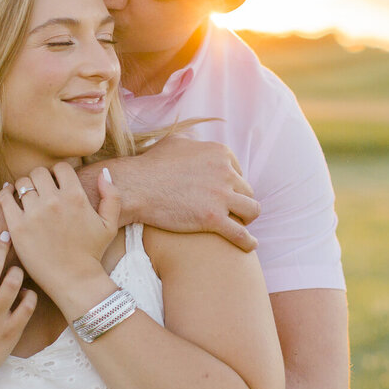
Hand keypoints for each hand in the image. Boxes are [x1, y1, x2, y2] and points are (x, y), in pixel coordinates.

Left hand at [0, 163, 120, 292]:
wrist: (74, 280)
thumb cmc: (92, 252)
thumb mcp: (109, 224)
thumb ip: (112, 196)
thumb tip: (103, 172)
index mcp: (76, 197)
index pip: (61, 167)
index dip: (59, 173)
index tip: (56, 182)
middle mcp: (54, 201)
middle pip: (39, 172)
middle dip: (40, 178)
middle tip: (40, 189)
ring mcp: (34, 214)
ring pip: (21, 183)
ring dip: (24, 186)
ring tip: (26, 195)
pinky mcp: (17, 227)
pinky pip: (5, 198)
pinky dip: (6, 192)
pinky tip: (9, 194)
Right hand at [120, 136, 259, 251]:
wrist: (135, 187)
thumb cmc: (150, 165)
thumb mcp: (175, 142)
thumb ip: (193, 143)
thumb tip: (196, 144)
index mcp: (220, 153)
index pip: (238, 172)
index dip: (232, 185)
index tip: (223, 195)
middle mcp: (225, 172)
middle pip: (247, 190)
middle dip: (239, 201)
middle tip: (228, 212)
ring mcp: (221, 195)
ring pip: (252, 210)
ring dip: (247, 218)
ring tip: (240, 225)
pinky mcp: (213, 218)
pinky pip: (241, 234)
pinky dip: (248, 241)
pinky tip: (249, 245)